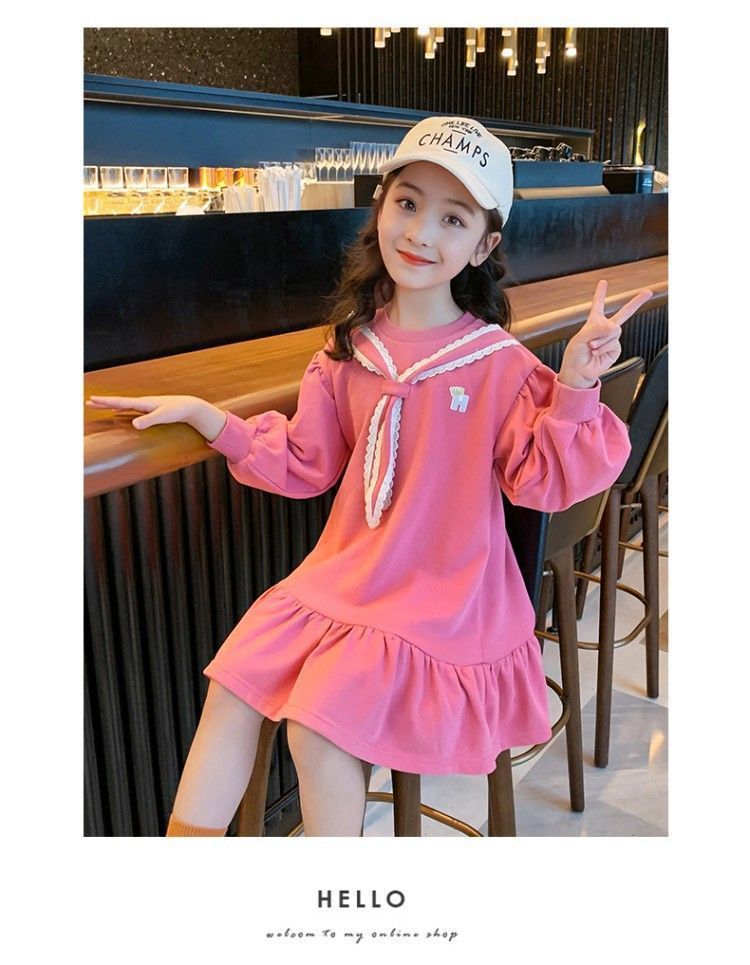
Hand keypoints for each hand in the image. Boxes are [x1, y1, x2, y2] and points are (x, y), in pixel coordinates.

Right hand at [85, 394, 226, 440]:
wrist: (188, 406)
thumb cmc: (176, 411)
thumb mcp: (163, 416)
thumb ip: (149, 420)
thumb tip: (134, 424)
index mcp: (142, 403)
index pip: (120, 402)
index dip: (105, 402)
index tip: (91, 399)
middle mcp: (141, 402)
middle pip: (118, 402)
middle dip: (103, 402)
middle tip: (87, 402)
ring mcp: (144, 405)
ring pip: (123, 404)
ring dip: (109, 404)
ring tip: (97, 404)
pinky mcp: (148, 409)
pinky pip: (129, 408)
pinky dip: (120, 407)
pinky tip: (117, 409)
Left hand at [558, 280, 653, 388]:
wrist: (578, 372)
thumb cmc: (575, 355)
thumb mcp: (580, 338)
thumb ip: (596, 329)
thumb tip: (615, 327)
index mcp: (593, 323)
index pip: (598, 305)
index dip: (600, 293)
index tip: (603, 282)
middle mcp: (604, 329)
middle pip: (623, 313)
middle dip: (636, 302)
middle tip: (648, 292)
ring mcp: (612, 339)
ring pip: (614, 331)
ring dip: (601, 339)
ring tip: (591, 347)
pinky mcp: (615, 348)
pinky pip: (614, 342)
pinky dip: (604, 347)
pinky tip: (597, 352)